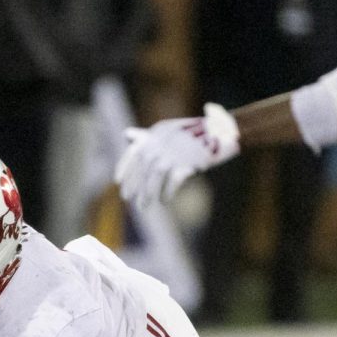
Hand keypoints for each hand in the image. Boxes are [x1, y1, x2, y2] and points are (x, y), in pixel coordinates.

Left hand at [115, 103, 240, 208]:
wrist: (217, 131)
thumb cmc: (190, 133)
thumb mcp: (165, 129)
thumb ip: (146, 136)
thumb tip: (126, 134)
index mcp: (154, 136)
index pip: (133, 153)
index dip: (124, 168)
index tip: (118, 182)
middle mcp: (161, 144)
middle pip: (143, 169)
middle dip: (135, 186)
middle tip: (129, 200)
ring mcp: (174, 153)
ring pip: (155, 177)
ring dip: (148, 193)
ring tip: (144, 206)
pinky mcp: (188, 162)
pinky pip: (174, 181)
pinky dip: (168, 192)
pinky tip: (164, 201)